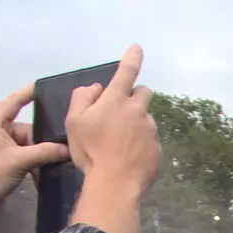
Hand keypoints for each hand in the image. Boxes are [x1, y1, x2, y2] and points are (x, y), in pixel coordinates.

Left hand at [0, 86, 71, 232]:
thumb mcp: (19, 161)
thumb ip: (45, 152)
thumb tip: (69, 149)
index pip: (14, 101)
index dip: (29, 93)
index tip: (44, 86)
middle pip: (27, 129)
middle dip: (44, 139)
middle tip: (67, 144)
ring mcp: (0, 146)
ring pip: (29, 145)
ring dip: (42, 154)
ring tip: (62, 160)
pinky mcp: (4, 160)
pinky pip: (25, 156)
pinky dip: (35, 164)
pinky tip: (48, 172)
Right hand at [64, 46, 158, 192]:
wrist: (115, 184)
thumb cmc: (90, 151)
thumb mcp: (74, 121)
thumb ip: (82, 98)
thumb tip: (96, 88)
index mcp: (116, 100)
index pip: (126, 71)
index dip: (131, 57)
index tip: (137, 48)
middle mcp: (138, 111)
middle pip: (143, 93)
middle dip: (133, 96)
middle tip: (119, 112)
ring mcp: (151, 130)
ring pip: (146, 118)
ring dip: (136, 123)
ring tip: (119, 143)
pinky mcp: (159, 149)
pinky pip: (150, 140)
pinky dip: (141, 143)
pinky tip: (129, 156)